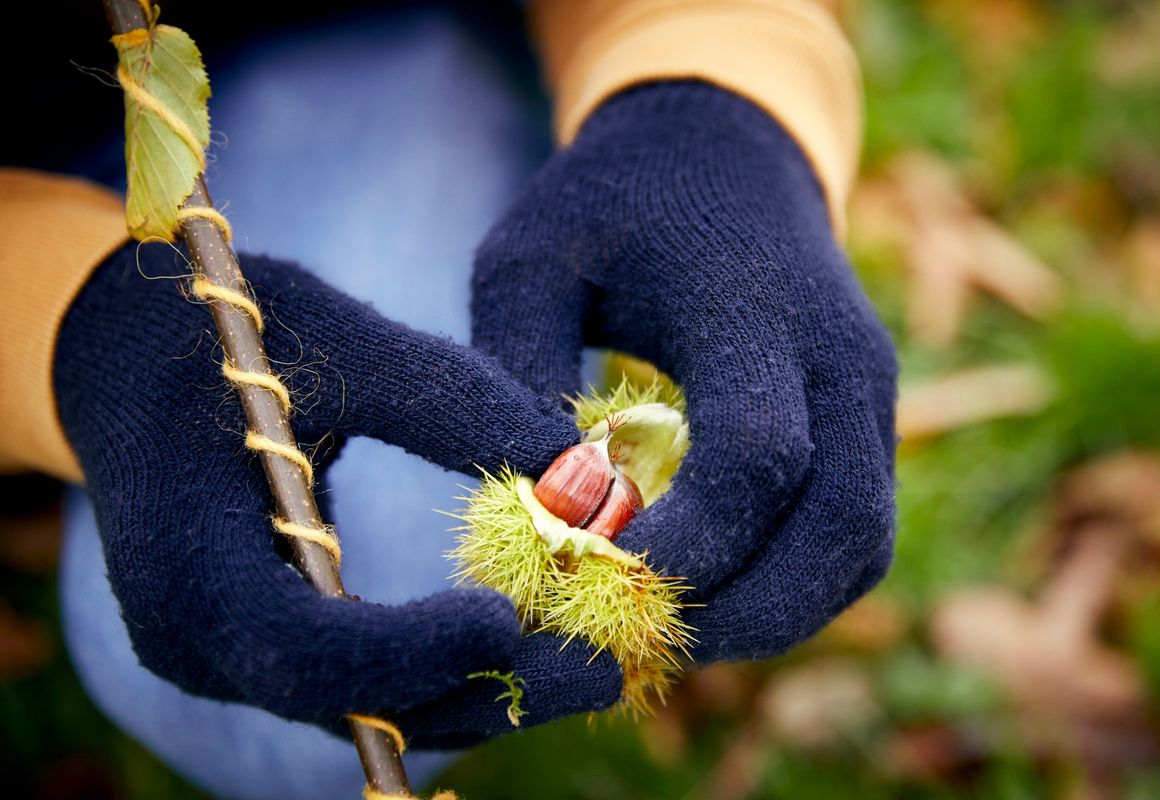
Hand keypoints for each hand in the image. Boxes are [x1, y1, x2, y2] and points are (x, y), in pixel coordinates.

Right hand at [53, 242, 620, 746]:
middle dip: (480, 687)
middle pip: (351, 705)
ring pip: (366, 711)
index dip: (413, 647)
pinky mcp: (262, 648)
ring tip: (589, 659)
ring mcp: (226, 656)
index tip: (512, 616)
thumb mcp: (332, 337)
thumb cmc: (220, 333)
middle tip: (601, 667)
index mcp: (188, 563)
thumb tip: (578, 468)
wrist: (124, 358)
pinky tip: (527, 636)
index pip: (304, 648)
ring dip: (478, 690)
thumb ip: (448, 398)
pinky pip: (361, 687)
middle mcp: (197, 638)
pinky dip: (443, 671)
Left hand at [472, 81, 897, 662]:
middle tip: (632, 641)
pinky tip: (708, 591)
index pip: (756, 455)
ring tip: (666, 629)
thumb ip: (515, 370)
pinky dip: (791, 586)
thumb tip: (533, 512)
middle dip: (739, 612)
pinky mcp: (866, 420)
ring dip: (772, 614)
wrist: (721, 148)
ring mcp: (870, 393)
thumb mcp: (528, 256)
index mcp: (757, 306)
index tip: (592, 582)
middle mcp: (841, 358)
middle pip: (840, 530)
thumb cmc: (610, 202)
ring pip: (859, 548)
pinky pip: (854, 534)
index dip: (687, 542)